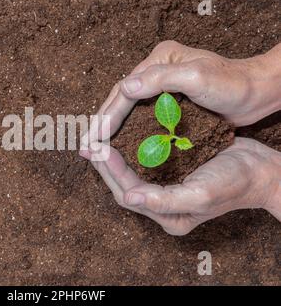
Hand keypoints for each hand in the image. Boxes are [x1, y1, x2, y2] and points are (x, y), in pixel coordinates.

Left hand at [81, 138, 280, 234]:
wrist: (262, 169)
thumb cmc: (235, 183)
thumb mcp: (201, 195)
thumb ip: (163, 202)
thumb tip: (128, 199)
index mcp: (168, 216)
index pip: (127, 193)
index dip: (111, 172)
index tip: (98, 149)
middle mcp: (163, 205)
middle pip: (123, 185)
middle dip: (104, 165)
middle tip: (88, 143)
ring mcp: (166, 188)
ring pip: (131, 172)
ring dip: (113, 156)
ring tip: (97, 138)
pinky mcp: (171, 172)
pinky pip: (143, 161)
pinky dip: (130, 148)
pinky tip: (121, 134)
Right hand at [88, 41, 280, 146]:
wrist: (257, 92)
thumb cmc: (232, 83)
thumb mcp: (199, 78)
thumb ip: (161, 79)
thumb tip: (124, 86)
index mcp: (159, 60)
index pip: (124, 91)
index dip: (107, 116)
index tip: (94, 138)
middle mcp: (156, 71)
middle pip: (120, 99)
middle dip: (102, 124)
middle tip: (85, 148)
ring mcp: (161, 86)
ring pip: (127, 109)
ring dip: (110, 129)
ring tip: (95, 149)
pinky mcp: (168, 101)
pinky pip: (140, 117)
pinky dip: (127, 131)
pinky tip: (119, 145)